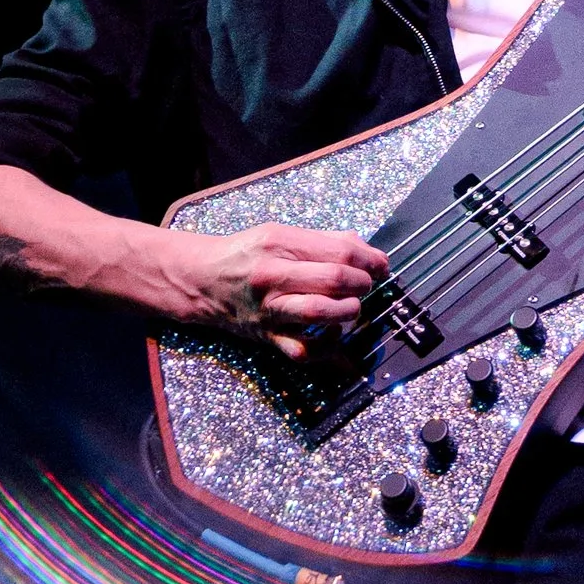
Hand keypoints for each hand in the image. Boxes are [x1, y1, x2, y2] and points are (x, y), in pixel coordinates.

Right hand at [149, 220, 386, 360]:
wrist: (202, 280)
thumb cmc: (246, 254)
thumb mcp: (280, 234)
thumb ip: (322, 241)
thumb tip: (365, 249)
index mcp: (280, 243)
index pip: (340, 251)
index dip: (370, 259)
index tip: (381, 265)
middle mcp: (273, 275)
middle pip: (336, 279)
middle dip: (363, 283)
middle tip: (367, 284)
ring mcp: (270, 308)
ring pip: (322, 312)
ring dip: (349, 310)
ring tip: (352, 305)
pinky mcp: (268, 336)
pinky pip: (304, 350)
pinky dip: (327, 347)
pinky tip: (334, 334)